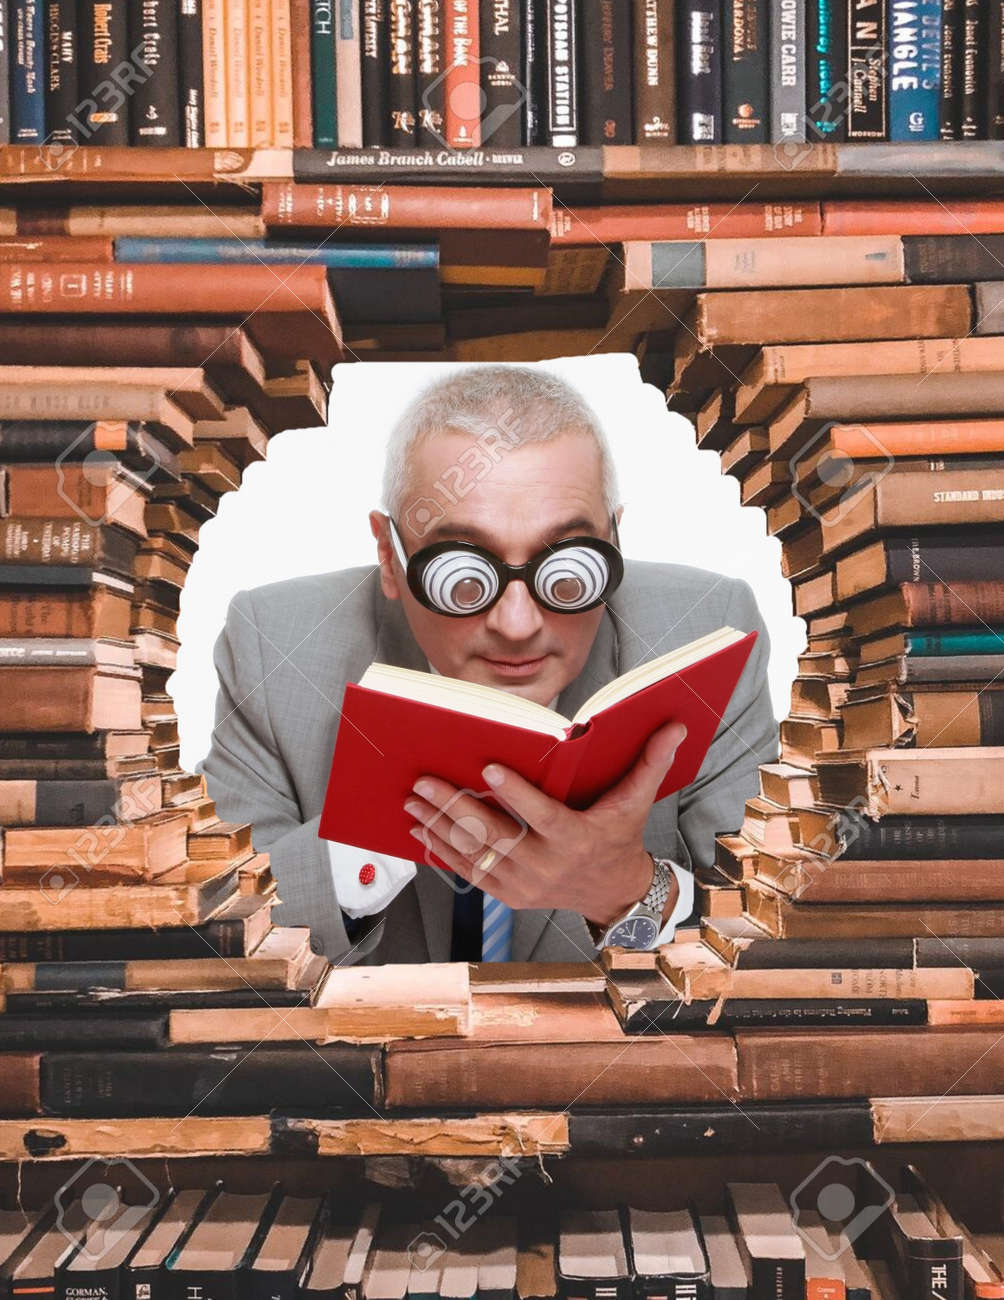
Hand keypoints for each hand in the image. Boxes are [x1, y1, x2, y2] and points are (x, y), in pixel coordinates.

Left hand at [402, 720, 686, 926]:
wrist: (612, 893)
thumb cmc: (619, 838)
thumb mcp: (635, 802)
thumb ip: (650, 763)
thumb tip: (676, 725)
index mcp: (574, 839)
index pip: (540, 815)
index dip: (514, 793)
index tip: (487, 768)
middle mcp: (545, 865)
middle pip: (493, 834)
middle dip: (454, 807)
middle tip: (424, 781)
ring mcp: (523, 884)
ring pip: (473, 853)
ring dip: (438, 826)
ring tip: (412, 801)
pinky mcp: (507, 895)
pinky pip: (468, 873)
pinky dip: (442, 851)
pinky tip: (421, 830)